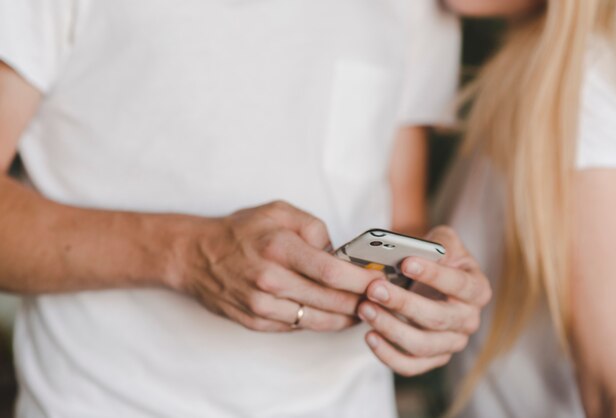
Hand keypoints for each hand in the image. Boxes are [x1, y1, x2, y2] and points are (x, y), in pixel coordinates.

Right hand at [168, 201, 383, 331]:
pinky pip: (297, 327)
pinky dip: (318, 321)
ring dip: (344, 318)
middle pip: (330, 301)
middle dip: (361, 302)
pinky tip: (331, 312)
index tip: (381, 282)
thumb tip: (339, 252)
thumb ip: (313, 227)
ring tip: (361, 309)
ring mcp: (261, 306)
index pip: (332, 272)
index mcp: (279, 248)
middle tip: (380, 298)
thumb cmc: (240, 231)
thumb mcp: (278, 211)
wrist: (196, 256)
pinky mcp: (256, 322)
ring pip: (317, 320)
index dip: (362, 282)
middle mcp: (270, 280)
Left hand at [357, 226, 491, 375]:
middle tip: (374, 288)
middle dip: (403, 303)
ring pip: (422, 345)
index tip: (405, 263)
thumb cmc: (437, 259)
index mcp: (477, 289)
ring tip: (365, 309)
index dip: (433, 274)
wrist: (433, 280)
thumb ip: (439, 242)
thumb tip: (421, 249)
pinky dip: (388, 355)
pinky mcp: (433, 359)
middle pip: (437, 318)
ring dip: (391, 328)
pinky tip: (369, 336)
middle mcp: (469, 320)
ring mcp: (452, 343)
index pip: (458, 284)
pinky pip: (411, 365)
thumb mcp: (444, 242)